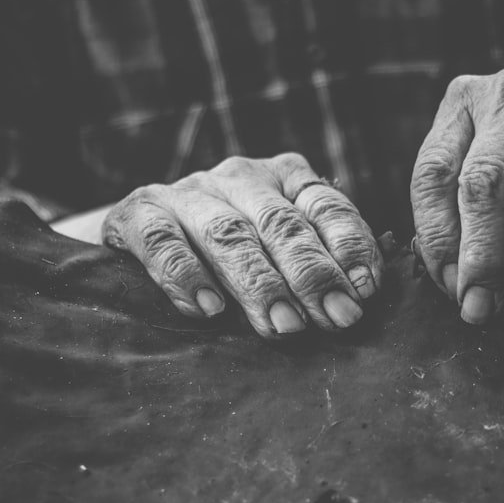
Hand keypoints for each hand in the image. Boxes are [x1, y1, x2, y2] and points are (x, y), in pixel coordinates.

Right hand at [103, 153, 382, 337]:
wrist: (139, 240)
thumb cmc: (231, 260)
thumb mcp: (278, 255)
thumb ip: (315, 267)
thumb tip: (359, 302)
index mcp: (285, 179)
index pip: (326, 206)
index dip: (348, 246)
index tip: (365, 290)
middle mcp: (240, 178)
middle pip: (281, 224)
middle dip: (313, 274)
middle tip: (337, 317)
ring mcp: (188, 192)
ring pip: (229, 233)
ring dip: (259, 282)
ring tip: (284, 324)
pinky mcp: (138, 212)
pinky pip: (161, 240)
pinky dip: (185, 274)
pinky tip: (208, 309)